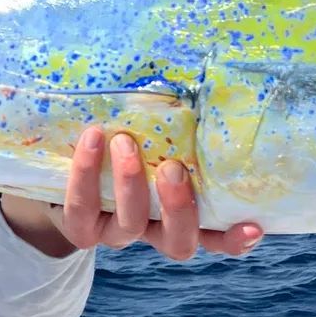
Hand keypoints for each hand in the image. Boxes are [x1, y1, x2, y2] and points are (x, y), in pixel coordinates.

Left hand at [2, 129, 262, 261]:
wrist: (61, 172)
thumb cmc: (120, 142)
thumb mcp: (152, 134)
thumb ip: (177, 122)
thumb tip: (195, 74)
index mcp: (178, 213)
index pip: (215, 234)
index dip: (234, 238)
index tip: (254, 226)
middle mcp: (153, 229)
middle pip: (178, 241)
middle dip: (179, 207)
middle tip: (174, 169)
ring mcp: (116, 233)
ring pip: (131, 224)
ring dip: (130, 183)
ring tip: (124, 141)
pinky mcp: (80, 227)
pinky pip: (83, 207)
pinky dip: (86, 172)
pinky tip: (93, 137)